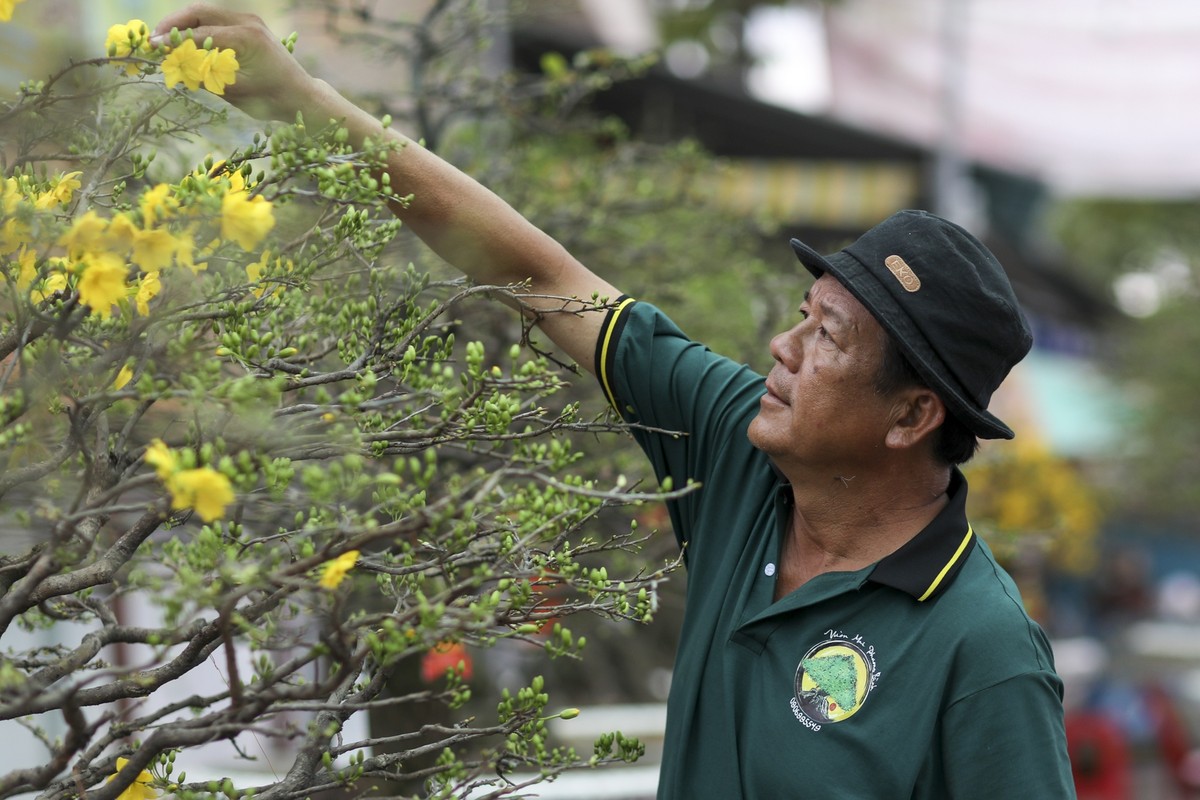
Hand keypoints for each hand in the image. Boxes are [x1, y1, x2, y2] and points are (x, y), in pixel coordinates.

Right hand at [153, 4, 326, 121]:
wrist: (301, 96)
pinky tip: (185, 42)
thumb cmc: (272, 99)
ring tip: (165, 40)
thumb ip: (206, 76)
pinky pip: (217, 21)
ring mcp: (249, 21)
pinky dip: (198, 28)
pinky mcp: (249, 26)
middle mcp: (248, 22)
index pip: (201, 34)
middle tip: (154, 38)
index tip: (153, 48)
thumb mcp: (236, 91)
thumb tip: (174, 66)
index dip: (174, 41)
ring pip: (206, 13)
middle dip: (174, 23)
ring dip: (184, 24)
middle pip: (200, 12)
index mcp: (247, 38)